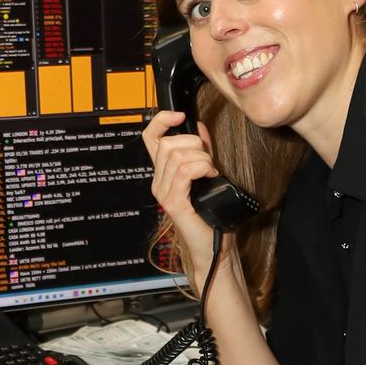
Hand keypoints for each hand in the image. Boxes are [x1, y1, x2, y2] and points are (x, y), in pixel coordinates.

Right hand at [142, 111, 234, 281]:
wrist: (214, 249)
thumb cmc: (211, 217)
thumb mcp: (207, 175)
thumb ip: (201, 152)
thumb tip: (199, 127)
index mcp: (164, 174)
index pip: (151, 139)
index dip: (162, 121)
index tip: (179, 115)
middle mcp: (159, 182)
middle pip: (167, 144)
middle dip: (194, 144)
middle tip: (209, 161)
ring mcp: (163, 192)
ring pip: (177, 155)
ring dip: (202, 159)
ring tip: (212, 173)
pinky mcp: (173, 202)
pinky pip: (185, 171)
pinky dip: (202, 168)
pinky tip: (211, 177)